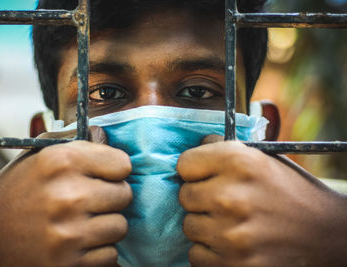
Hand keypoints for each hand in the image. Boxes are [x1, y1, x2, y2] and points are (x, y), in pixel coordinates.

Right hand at [0, 127, 131, 266]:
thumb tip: (106, 136)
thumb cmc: (16, 188)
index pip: (123, 164)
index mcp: (62, 161)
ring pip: (120, 227)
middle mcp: (67, 196)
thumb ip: (76, 139)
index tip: (102, 176)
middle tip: (89, 200)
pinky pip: (110, 255)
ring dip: (105, 225)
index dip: (114, 170)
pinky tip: (76, 243)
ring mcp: (68, 234)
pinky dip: (97, 251)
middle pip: (125, 195)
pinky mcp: (68, 265)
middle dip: (111, 197)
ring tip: (81, 222)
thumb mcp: (40, 153)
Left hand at [177, 139, 346, 266]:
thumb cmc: (291, 192)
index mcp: (239, 161)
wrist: (328, 235)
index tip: (207, 176)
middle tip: (224, 202)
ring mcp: (231, 234)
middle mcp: (232, 196)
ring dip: (206, 226)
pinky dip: (211, 252)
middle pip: (184, 196)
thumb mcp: (263, 159)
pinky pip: (197, 254)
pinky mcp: (233, 264)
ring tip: (233, 223)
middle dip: (201, 198)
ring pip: (189, 227)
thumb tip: (194, 149)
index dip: (195, 170)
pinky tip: (233, 244)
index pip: (184, 164)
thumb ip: (225, 150)